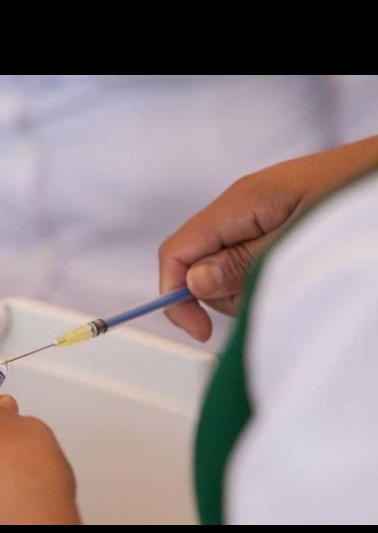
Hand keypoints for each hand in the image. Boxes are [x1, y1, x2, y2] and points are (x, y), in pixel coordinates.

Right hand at [160, 136, 377, 341]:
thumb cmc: (358, 201)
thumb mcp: (298, 242)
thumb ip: (243, 263)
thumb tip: (193, 284)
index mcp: (238, 204)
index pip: (176, 251)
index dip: (175, 294)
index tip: (200, 330)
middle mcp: (239, 207)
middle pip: (197, 264)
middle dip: (222, 293)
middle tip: (268, 295)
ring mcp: (254, 214)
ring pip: (222, 267)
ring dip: (247, 286)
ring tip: (294, 279)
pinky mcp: (271, 223)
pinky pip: (247, 258)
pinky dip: (263, 276)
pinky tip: (294, 273)